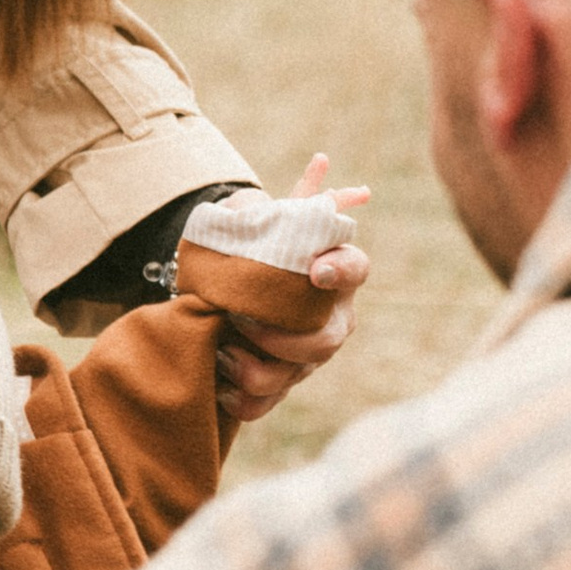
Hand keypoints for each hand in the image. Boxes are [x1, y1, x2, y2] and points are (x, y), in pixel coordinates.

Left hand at [217, 153, 371, 424]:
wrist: (214, 290)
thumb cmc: (243, 251)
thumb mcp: (249, 220)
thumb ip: (280, 199)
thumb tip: (320, 164)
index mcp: (332, 272)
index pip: (356, 267)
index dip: (340, 270)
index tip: (313, 269)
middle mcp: (330, 319)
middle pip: (326, 340)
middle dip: (281, 335)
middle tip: (240, 319)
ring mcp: (306, 358)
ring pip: (293, 375)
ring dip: (251, 366)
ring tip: (219, 347)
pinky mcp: (278, 386)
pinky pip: (264, 405)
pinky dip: (238, 398)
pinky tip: (217, 382)